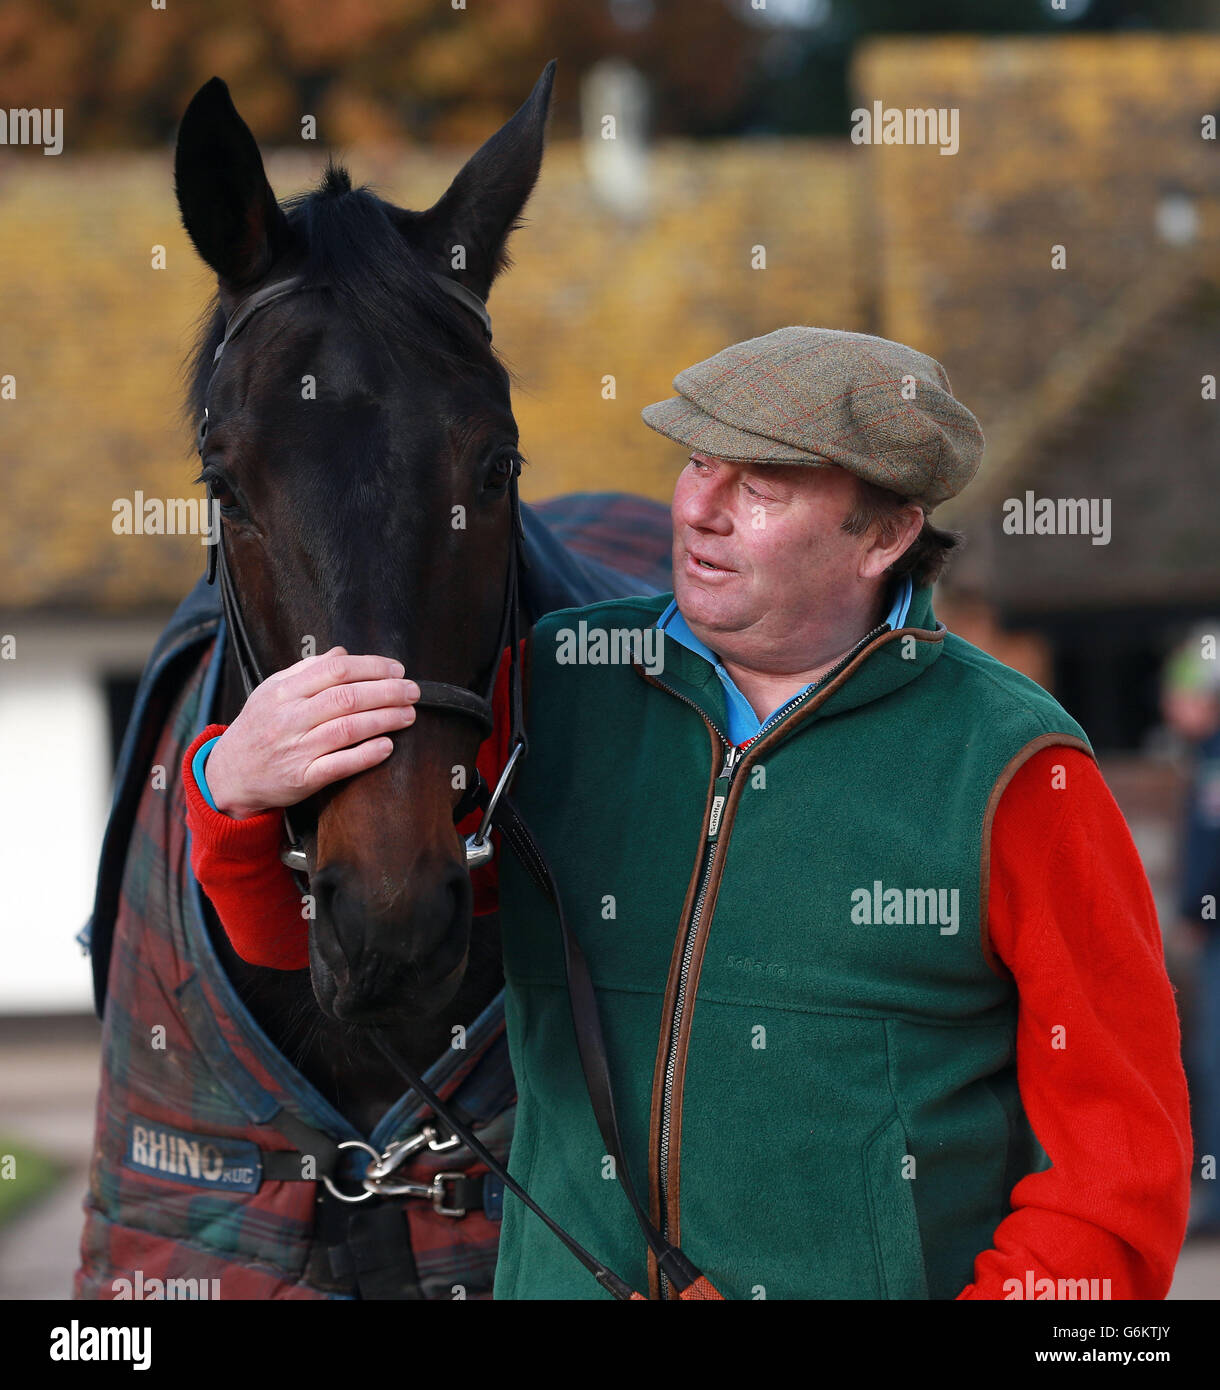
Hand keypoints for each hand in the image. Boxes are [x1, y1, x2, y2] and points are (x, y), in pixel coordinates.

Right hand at [204, 647, 419, 818]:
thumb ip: (306, 670)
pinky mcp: (302, 778)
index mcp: (283, 692)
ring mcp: (296, 749)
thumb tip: (343, 654)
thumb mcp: (272, 691)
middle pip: (346, 698)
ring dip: (384, 720)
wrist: (229, 774)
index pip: (335, 671)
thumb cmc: (258, 729)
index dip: (371, 668)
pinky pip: (339, 765)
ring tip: (409, 715)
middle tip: (413, 691)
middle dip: (387, 692)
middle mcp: (289, 718)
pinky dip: (366, 755)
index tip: (397, 670)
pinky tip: (387, 746)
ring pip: (347, 729)